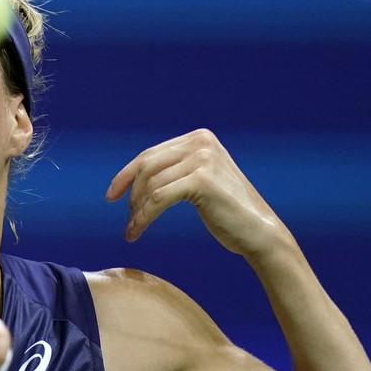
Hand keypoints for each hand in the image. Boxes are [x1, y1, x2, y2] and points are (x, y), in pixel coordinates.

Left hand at [105, 128, 289, 258]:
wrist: (258, 231)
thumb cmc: (227, 212)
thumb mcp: (200, 181)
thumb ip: (176, 171)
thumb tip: (135, 177)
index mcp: (199, 138)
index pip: (151, 154)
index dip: (127, 174)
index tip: (111, 195)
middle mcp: (201, 143)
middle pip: (146, 166)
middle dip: (130, 194)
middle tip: (127, 220)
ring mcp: (203, 159)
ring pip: (150, 185)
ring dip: (136, 212)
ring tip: (133, 231)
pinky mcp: (202, 180)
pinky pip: (158, 199)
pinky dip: (143, 217)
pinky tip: (137, 232)